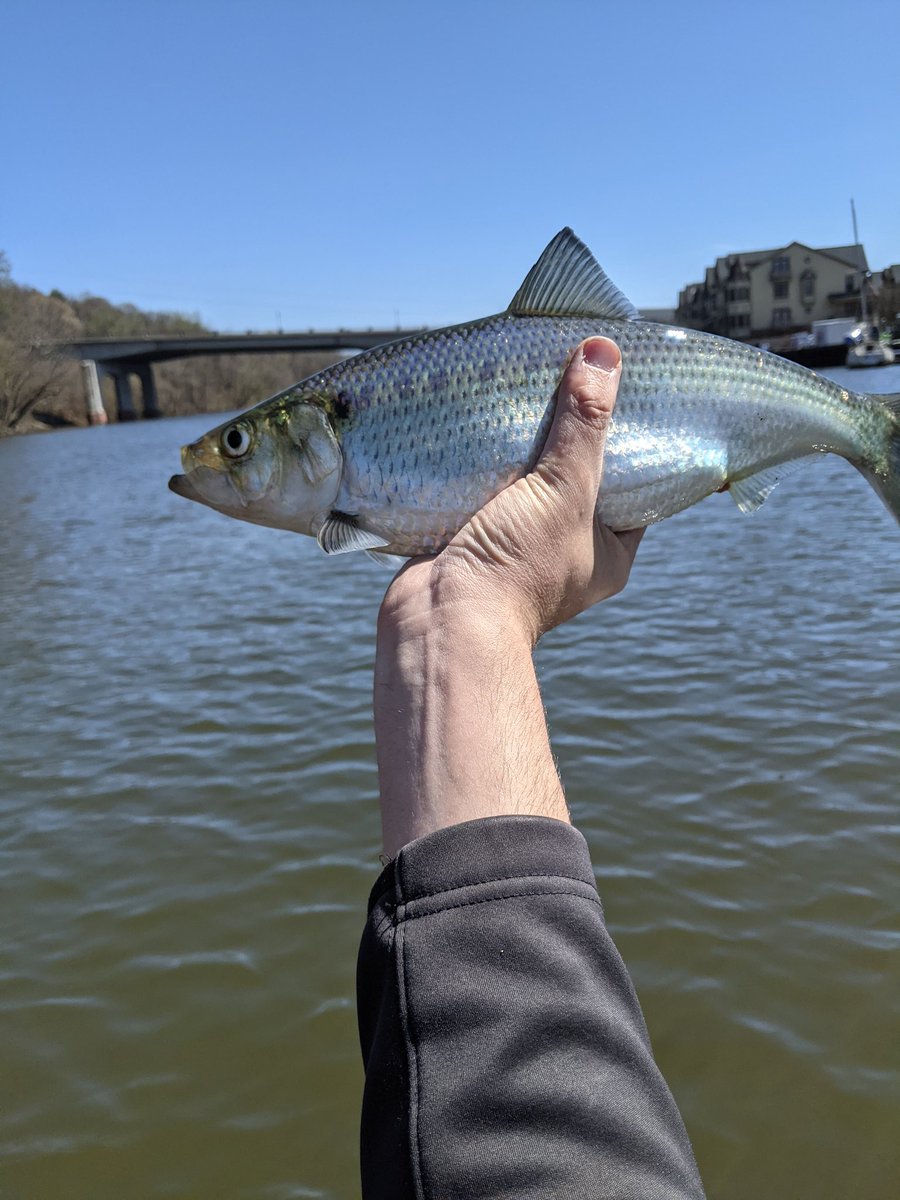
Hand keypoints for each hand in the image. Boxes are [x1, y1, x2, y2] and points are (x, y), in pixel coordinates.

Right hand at [374, 337, 643, 855]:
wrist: (440, 623)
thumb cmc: (517, 567)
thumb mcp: (565, 489)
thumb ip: (584, 423)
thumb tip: (604, 352)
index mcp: (609, 551)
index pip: (638, 485)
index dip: (635, 438)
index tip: (626, 390)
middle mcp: (568, 550)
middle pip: (577, 476)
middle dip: (567, 430)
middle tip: (569, 374)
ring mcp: (517, 545)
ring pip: (526, 479)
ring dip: (520, 441)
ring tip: (523, 383)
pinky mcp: (471, 537)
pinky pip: (482, 487)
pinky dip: (480, 458)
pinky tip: (478, 416)